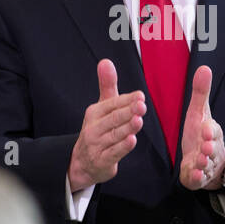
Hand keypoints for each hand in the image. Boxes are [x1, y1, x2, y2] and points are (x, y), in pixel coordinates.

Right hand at [68, 59, 145, 191]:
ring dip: (127, 128)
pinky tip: (132, 140)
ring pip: (114, 135)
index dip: (126, 100)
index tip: (140, 96)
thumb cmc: (98, 130)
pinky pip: (113, 153)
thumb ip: (107, 85)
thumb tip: (106, 61)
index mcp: (94, 113)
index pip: (112, 104)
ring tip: (138, 120)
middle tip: (141, 105)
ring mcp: (97, 146)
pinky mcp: (102, 161)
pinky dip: (122, 147)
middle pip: (113, 119)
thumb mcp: (101, 107)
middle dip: (127, 112)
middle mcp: (94, 128)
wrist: (83, 162)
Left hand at [179, 65, 224, 190]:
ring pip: (206, 165)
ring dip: (203, 163)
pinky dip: (197, 177)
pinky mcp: (197, 177)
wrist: (204, 161)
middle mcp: (211, 149)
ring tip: (199, 160)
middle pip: (212, 149)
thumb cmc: (201, 135)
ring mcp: (205, 165)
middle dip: (210, 148)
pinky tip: (193, 174)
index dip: (210, 131)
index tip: (206, 129)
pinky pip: (198, 179)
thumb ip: (201, 93)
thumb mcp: (199, 112)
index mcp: (211, 133)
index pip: (213, 131)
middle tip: (206, 148)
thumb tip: (204, 67)